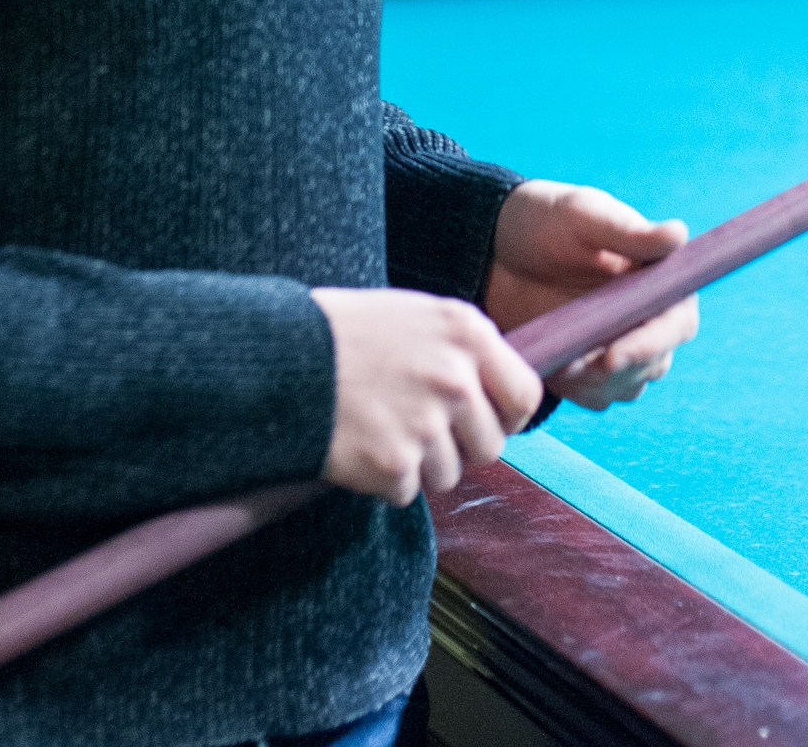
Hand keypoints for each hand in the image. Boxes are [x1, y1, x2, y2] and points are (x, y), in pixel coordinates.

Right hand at [311, 286, 542, 504]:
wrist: (282, 359)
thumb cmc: (346, 333)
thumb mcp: (416, 315)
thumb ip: (461, 350)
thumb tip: (496, 392)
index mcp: (466, 332)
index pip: (525, 395)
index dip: (507, 416)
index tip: (486, 421)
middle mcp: (455, 378)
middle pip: (490, 445)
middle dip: (459, 446)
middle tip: (419, 428)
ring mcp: (427, 423)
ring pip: (449, 475)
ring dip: (419, 464)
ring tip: (381, 427)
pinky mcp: (396, 464)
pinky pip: (408, 491)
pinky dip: (385, 479)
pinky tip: (361, 443)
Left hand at [485, 180, 698, 411]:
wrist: (494, 249)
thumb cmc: (543, 220)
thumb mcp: (581, 215)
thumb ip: (628, 231)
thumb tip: (679, 235)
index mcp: (656, 277)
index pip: (677, 321)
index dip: (654, 343)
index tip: (616, 354)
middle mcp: (646, 315)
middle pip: (656, 362)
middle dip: (619, 370)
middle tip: (577, 365)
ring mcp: (618, 344)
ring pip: (628, 386)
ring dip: (596, 383)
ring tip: (559, 361)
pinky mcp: (590, 367)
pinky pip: (597, 397)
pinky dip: (577, 391)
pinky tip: (552, 367)